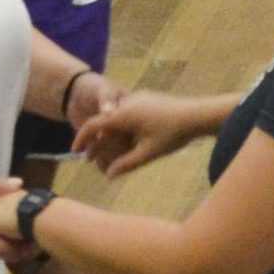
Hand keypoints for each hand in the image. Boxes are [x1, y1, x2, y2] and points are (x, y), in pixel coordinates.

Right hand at [74, 89, 202, 176]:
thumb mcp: (148, 153)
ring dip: (110, 132)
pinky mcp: (149, 99)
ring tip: (108, 150)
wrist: (198, 113)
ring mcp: (139, 98)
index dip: (82, 138)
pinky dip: (122, 126)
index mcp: (124, 114)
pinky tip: (127, 140)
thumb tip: (108, 176)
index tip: (75, 152)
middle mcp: (128, 102)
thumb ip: (126, 164)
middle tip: (90, 157)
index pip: (94, 124)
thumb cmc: (173, 134)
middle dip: (96, 139)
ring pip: (117, 116)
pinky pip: (128, 112)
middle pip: (104, 121)